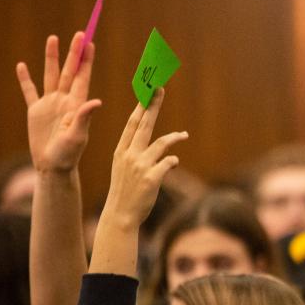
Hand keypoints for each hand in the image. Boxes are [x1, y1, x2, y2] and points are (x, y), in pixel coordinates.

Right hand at [17, 33, 102, 174]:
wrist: (53, 166)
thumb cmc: (69, 154)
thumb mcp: (78, 136)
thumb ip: (85, 117)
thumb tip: (96, 101)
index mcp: (77, 104)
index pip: (83, 76)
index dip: (86, 60)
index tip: (90, 43)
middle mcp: (65, 100)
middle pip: (69, 70)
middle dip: (74, 52)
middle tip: (80, 33)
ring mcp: (50, 104)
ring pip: (51, 75)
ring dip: (52, 57)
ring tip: (53, 39)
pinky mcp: (36, 111)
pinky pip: (29, 91)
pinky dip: (25, 79)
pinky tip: (22, 66)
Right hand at [101, 92, 187, 230]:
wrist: (121, 215)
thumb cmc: (126, 192)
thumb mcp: (127, 170)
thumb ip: (143, 158)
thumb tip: (170, 155)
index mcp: (121, 151)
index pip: (133, 124)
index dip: (141, 106)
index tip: (147, 91)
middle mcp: (129, 155)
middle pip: (144, 124)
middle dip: (153, 105)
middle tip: (160, 89)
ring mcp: (139, 165)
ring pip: (161, 143)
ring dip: (174, 137)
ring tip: (183, 135)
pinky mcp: (151, 177)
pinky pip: (169, 162)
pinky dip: (173, 161)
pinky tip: (174, 163)